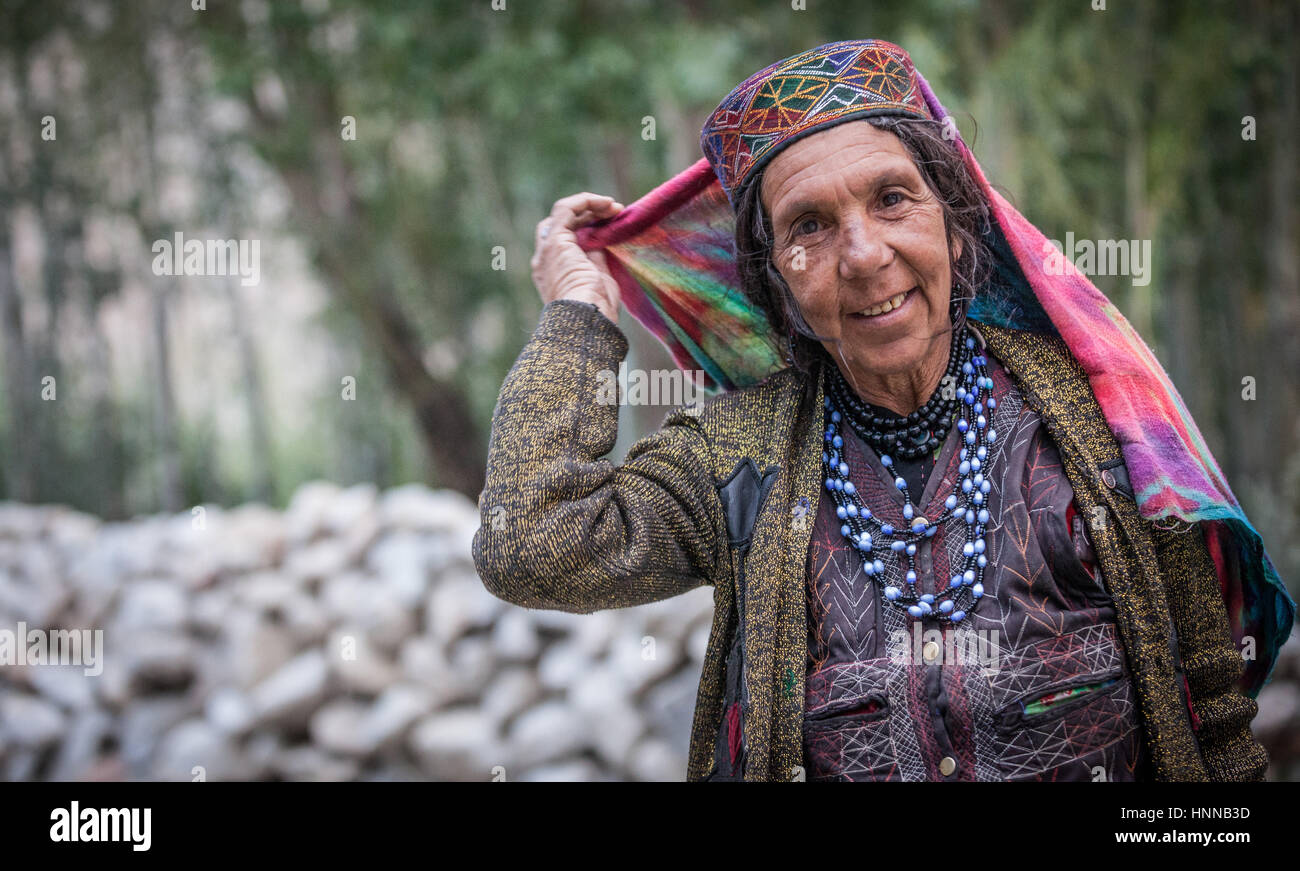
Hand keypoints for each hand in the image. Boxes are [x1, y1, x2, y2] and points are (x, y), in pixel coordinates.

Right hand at [531, 192, 624, 324]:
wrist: (586, 316)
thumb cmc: (597, 309)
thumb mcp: (598, 280)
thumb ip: (595, 260)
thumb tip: (601, 243)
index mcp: (554, 273)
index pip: (565, 240)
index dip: (587, 228)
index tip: (612, 227)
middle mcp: (545, 259)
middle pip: (562, 225)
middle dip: (589, 215)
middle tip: (615, 214)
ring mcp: (547, 249)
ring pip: (563, 214)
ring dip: (590, 206)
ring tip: (614, 207)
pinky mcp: (555, 240)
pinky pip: (566, 209)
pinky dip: (585, 201)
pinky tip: (605, 203)